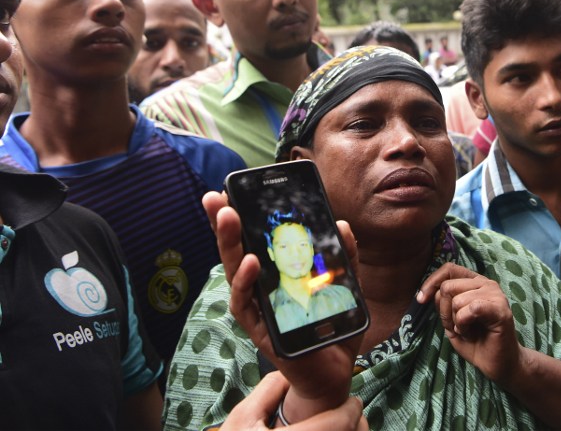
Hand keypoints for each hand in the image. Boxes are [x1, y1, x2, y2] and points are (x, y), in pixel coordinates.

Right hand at [201, 191, 363, 421]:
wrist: (334, 371)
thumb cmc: (331, 326)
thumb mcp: (345, 285)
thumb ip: (344, 257)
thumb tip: (341, 224)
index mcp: (276, 276)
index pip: (253, 241)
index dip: (240, 218)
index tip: (228, 190)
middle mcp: (261, 291)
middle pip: (237, 252)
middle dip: (224, 224)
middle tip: (215, 197)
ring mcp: (258, 311)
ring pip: (236, 275)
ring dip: (230, 245)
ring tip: (228, 218)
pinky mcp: (262, 332)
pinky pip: (248, 306)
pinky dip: (246, 284)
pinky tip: (250, 263)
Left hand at [416, 262, 521, 387]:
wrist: (497, 364)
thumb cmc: (475, 342)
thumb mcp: (451, 320)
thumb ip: (442, 303)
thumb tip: (426, 293)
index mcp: (475, 282)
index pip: (449, 269)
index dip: (431, 282)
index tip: (421, 300)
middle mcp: (486, 284)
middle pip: (448, 287)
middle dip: (444, 312)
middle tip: (455, 327)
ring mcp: (495, 295)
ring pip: (457, 300)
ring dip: (455, 322)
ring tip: (467, 331)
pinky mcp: (500, 310)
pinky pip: (470, 309)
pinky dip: (464, 324)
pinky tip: (471, 333)